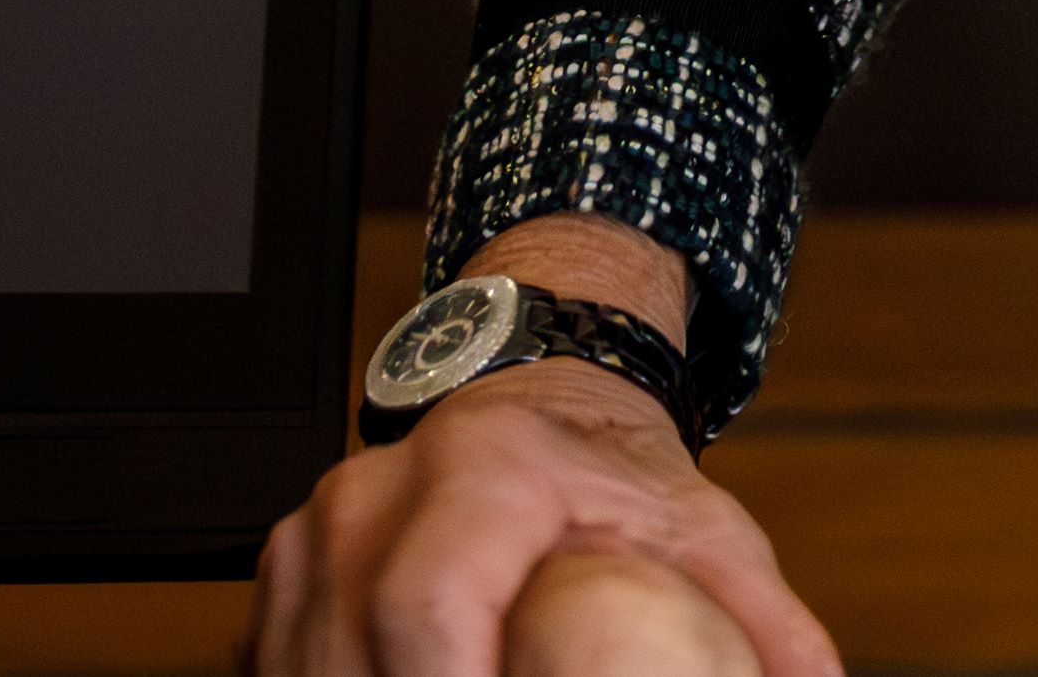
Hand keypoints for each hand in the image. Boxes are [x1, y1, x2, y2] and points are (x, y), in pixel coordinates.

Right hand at [243, 228, 834, 676]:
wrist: (538, 387)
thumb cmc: (614, 472)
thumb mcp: (706, 529)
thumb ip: (763, 623)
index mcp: (482, 470)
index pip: (427, 605)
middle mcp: (376, 492)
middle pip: (350, 653)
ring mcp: (315, 535)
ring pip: (299, 665)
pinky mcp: (282, 578)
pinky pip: (274, 666)